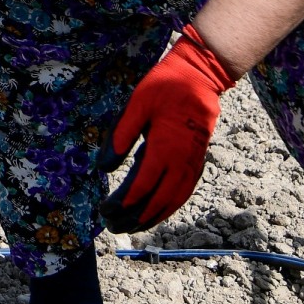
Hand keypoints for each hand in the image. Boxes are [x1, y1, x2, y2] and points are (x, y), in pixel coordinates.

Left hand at [103, 25, 231, 232]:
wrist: (200, 76)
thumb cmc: (165, 86)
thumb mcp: (137, 105)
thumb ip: (120, 136)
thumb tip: (104, 168)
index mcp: (165, 148)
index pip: (143, 186)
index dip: (124, 202)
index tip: (106, 211)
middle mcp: (181, 161)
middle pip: (159, 200)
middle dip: (136, 217)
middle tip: (114, 227)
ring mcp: (192, 162)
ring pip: (174, 200)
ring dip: (154, 216)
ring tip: (134, 227)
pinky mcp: (197, 159)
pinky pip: (185, 191)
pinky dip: (171, 206)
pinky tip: (159, 211)